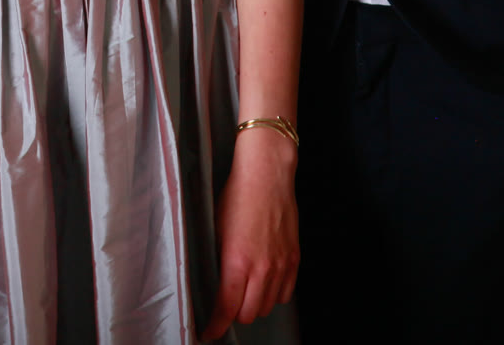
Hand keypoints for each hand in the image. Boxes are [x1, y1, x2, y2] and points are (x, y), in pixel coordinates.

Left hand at [200, 127, 298, 340]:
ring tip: (244, 291)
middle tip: (225, 305)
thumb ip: (218, 261)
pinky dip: (273, 295)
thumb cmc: (237, 196)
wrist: (267, 174)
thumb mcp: (216, 229)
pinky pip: (285, 293)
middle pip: (248, 314)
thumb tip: (213, 284)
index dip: (215, 326)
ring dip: (254, 304)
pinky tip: (264, 283)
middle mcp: (262, 268)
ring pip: (267, 306)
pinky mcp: (294, 259)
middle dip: (233, 314)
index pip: (226, 309)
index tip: (208, 332)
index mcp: (237, 262)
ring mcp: (281, 265)